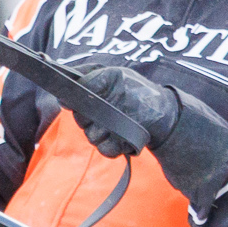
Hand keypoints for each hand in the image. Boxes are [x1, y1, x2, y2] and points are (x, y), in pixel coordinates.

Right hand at [73, 62, 227, 205]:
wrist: (164, 113)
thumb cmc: (140, 91)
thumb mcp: (113, 75)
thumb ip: (86, 80)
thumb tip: (63, 94)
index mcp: (91, 93)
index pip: (70, 100)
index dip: (76, 102)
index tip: (87, 100)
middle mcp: (94, 112)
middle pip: (79, 121)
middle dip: (94, 117)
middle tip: (111, 111)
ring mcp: (103, 130)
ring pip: (91, 137)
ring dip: (107, 132)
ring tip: (123, 123)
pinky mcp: (113, 146)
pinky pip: (104, 151)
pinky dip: (115, 145)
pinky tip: (125, 136)